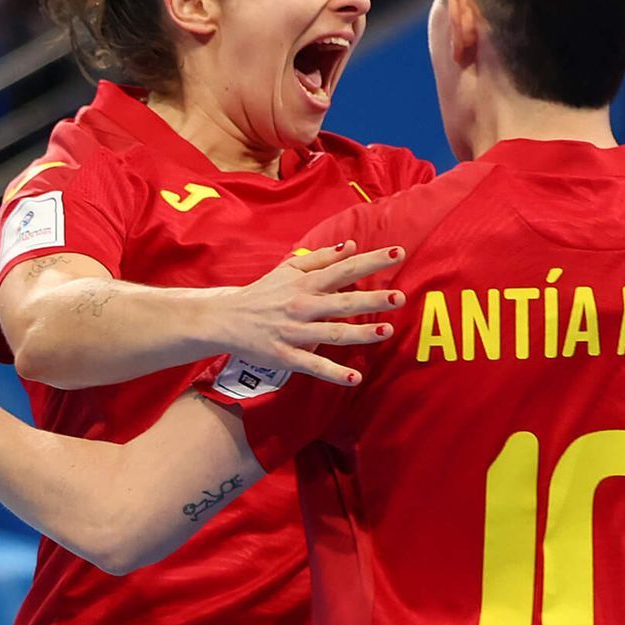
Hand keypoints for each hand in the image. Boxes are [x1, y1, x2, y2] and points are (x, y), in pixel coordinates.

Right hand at [211, 241, 407, 385]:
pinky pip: (314, 366)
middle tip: (399, 298)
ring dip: (360, 334)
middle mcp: (302, 306)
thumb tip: (350, 246)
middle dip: (371, 300)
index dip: (370, 262)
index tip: (397, 254)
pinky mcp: (286, 356)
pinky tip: (355, 378)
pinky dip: (334, 373)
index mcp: (305, 284)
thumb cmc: (262, 294)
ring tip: (387, 331)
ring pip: (332, 334)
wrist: (225, 320)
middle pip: (342, 303)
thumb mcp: (288, 270)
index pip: (343, 270)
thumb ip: (321, 259)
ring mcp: (295, 333)